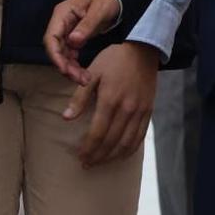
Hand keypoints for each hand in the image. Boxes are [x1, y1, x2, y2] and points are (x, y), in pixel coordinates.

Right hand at [44, 0, 121, 83]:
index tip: (64, 70)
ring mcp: (66, 31)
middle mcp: (61, 23)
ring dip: (70, 69)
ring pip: (62, 54)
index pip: (51, 37)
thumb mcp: (100, 10)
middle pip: (56, 49)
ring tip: (85, 80)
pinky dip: (75, 65)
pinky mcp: (73, 38)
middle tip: (80, 79)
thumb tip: (73, 41)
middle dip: (65, 66)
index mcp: (63, 13)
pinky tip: (83, 74)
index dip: (55, 55)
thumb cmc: (106, 0)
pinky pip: (69, 54)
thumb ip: (87, 25)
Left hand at [65, 42, 157, 166]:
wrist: (143, 50)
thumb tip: (66, 118)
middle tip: (87, 164)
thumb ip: (80, 97)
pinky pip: (139, 137)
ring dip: (112, 156)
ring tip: (100, 162)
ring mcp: (139, 112)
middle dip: (98, 156)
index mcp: (110, 99)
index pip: (97, 132)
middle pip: (111, 141)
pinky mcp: (148, 111)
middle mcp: (126, 109)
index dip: (88, 148)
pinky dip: (129, 150)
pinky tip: (120, 155)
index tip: (80, 157)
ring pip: (126, 143)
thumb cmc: (114, 59)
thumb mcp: (93, 72)